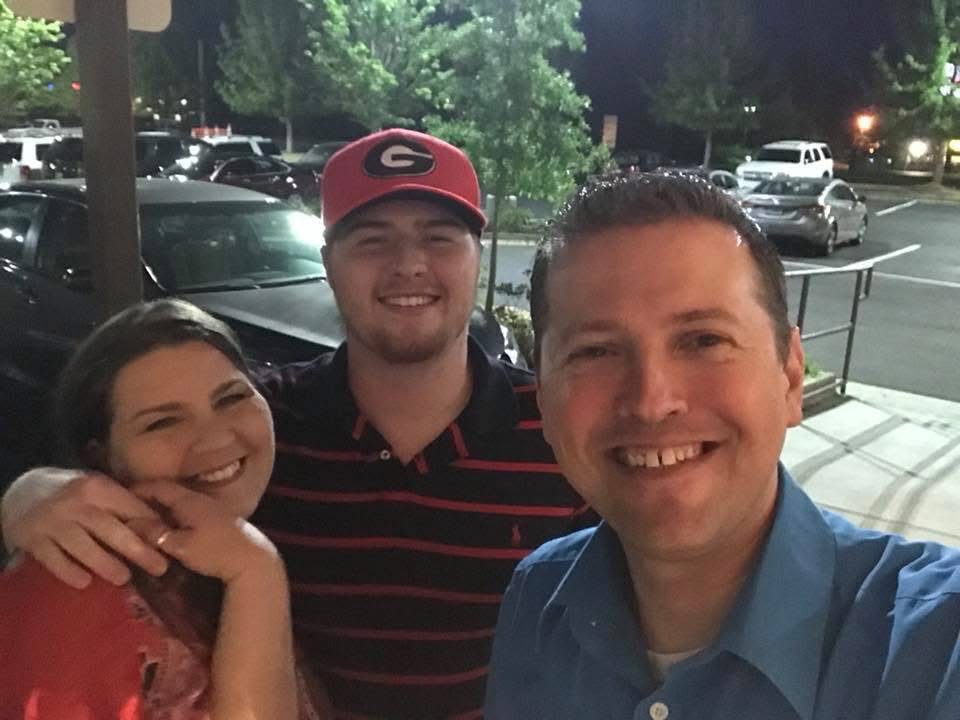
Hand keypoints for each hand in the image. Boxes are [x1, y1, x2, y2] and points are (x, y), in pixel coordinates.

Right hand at [2, 468, 169, 587]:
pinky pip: (54, 560)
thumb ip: (122, 505)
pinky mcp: (34, 539)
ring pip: (83, 546)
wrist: (23, 491)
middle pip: (111, 529)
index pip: (129, 508)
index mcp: (98, 487)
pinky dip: (70, 572)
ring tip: (124, 578)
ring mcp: (53, 521)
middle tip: (160, 568)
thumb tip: (160, 526)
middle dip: (138, 550)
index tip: (170, 544)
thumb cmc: (73, 494)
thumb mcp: (98, 490)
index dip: (151, 527)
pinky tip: (84, 582)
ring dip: (106, 564)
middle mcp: (76, 503)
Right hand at [132, 480, 280, 583]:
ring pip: (178, 505)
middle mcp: (199, 499)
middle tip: (125, 513)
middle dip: (146, 501)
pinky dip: (173, 519)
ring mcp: (210, 509)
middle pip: (167, 494)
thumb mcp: (181, 545)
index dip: (136, 489)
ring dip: (160, 511)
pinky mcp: (217, 521)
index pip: (157, 486)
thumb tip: (130, 524)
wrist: (253, 560)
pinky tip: (167, 532)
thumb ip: (155, 534)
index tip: (117, 497)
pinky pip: (187, 514)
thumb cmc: (215, 551)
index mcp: (188, 500)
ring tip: (141, 524)